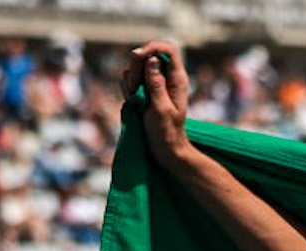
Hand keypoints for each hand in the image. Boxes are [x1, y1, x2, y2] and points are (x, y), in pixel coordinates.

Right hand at [121, 41, 193, 168]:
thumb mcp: (161, 108)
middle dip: (136, 67)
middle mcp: (167, 77)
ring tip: (136, 100)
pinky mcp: (144, 90)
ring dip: (131, 80)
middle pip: (148, 54)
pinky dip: (128, 87)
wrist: (165, 149)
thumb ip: (156, 83)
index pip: (168, 49)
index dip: (153, 47)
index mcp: (177, 79)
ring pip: (136, 66)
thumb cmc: (167, 133)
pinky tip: (132, 101)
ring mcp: (154, 82)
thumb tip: (152, 60)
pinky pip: (130, 79)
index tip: (138, 55)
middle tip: (134, 89)